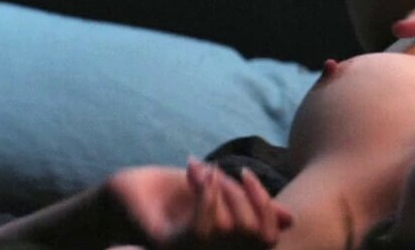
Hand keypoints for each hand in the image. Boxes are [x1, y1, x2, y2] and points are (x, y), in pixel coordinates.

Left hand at [104, 160, 291, 248]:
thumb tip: (290, 220)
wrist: (124, 195)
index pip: (266, 238)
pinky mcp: (168, 245)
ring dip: (220, 191)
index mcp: (227, 246)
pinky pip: (201, 228)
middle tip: (219, 171)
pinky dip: (203, 196)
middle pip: (252, 232)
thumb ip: (249, 208)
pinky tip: (197, 174)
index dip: (265, 206)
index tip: (247, 175)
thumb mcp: (217, 198)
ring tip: (205, 171)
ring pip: (228, 229)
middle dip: (240, 193)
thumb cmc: (168, 198)